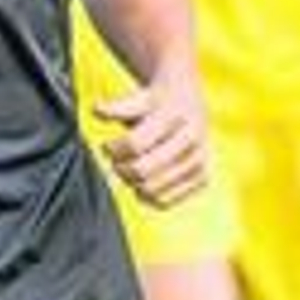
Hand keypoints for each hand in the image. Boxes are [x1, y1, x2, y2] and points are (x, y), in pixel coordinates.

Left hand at [93, 66, 207, 208]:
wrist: (189, 101)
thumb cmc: (157, 102)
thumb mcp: (138, 98)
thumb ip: (119, 107)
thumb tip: (97, 109)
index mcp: (176, 114)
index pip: (135, 144)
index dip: (114, 149)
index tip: (107, 146)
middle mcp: (192, 138)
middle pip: (142, 171)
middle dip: (121, 169)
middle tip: (117, 162)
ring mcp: (199, 159)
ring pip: (152, 190)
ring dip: (132, 183)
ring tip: (129, 170)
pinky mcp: (203, 177)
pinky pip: (166, 201)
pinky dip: (148, 196)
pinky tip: (143, 183)